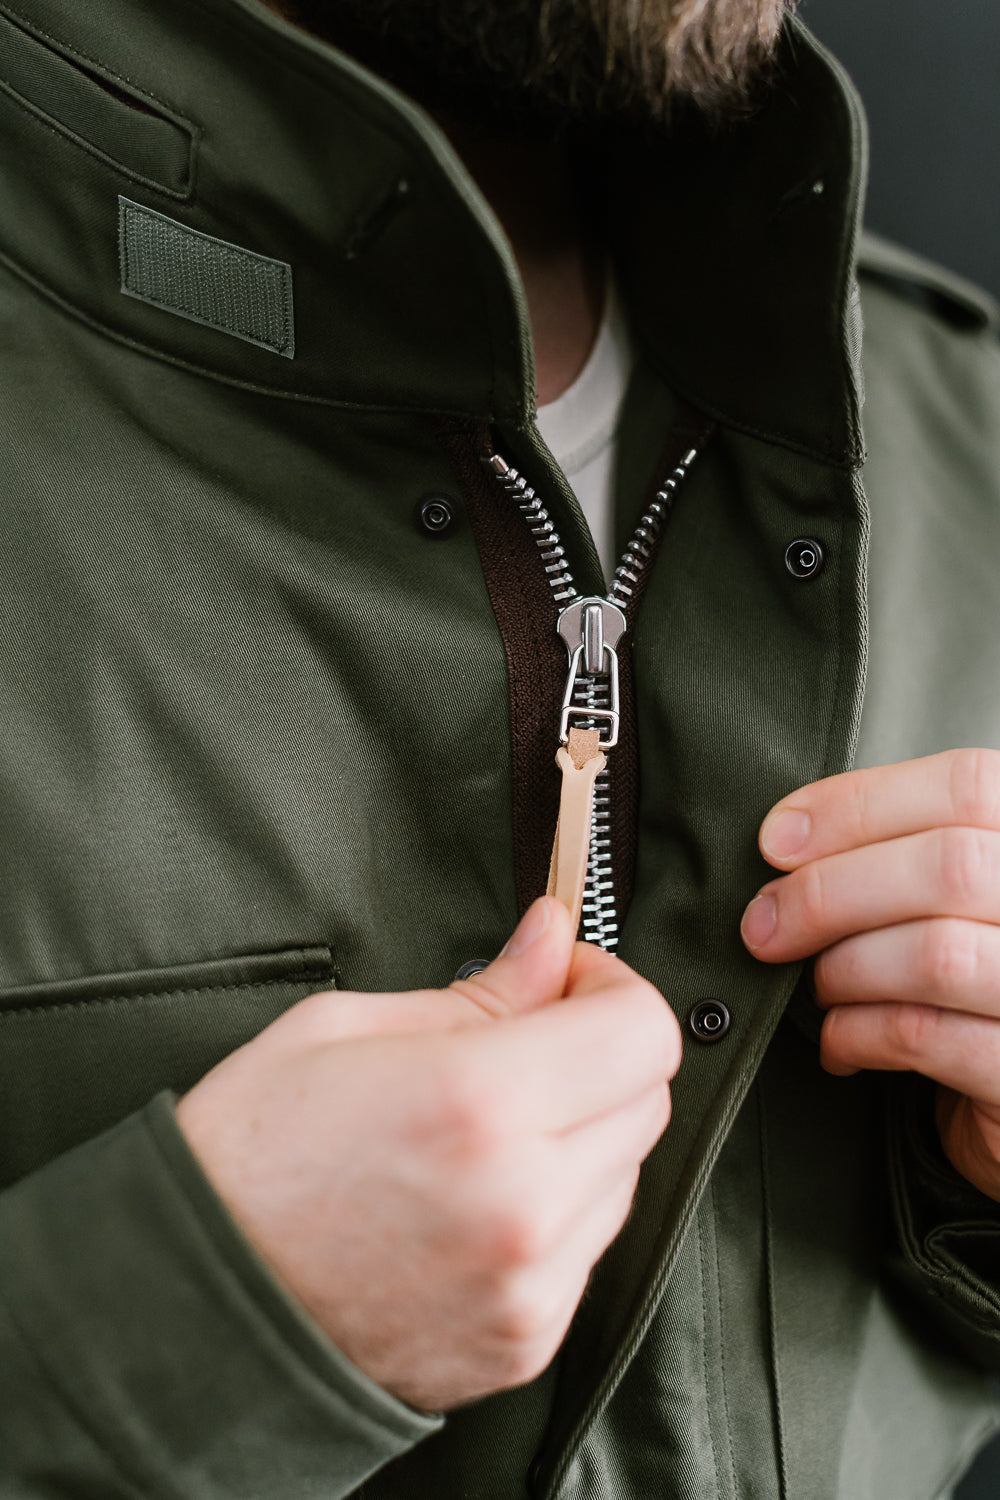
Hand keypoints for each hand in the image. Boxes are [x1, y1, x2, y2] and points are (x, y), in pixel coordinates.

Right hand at [176, 897, 680, 1410]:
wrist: (189, 1302)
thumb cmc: (247, 1155)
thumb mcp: (344, 1029)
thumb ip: (477, 990)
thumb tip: (551, 942)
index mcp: (479, 1103)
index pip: (643, 1031)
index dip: (613, 986)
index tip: (570, 980)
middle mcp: (523, 1202)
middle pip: (647, 1100)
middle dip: (600, 1055)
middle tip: (524, 1043)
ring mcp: (530, 1285)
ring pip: (625, 1176)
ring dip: (581, 1135)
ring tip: (485, 1131)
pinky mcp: (526, 1343)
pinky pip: (586, 1249)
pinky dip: (555, 1209)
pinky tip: (478, 1198)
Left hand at [741, 748, 999, 1202]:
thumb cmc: (968, 988)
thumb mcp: (946, 902)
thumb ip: (894, 853)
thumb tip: (786, 837)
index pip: (967, 786)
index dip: (858, 804)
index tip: (776, 840)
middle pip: (949, 865)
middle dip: (829, 892)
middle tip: (765, 926)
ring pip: (936, 953)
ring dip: (844, 969)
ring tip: (819, 988)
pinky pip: (924, 1035)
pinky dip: (856, 1033)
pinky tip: (838, 1041)